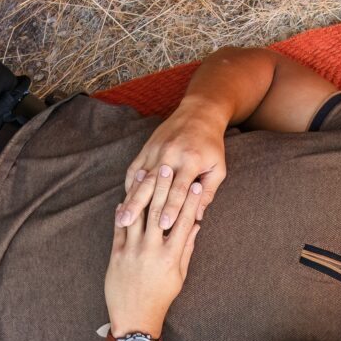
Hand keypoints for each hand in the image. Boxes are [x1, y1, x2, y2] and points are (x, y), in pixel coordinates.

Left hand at [104, 166, 203, 334]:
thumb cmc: (161, 297)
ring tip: (146, 173)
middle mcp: (151, 250)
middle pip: (159, 212)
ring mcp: (132, 250)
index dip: (191, 202)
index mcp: (171, 256)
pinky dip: (124, 210)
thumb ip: (186, 248)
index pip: (183, 222)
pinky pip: (120, 226)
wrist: (134, 316)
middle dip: (165, 188)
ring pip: (138, 215)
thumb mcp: (179, 275)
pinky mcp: (116, 253)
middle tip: (169, 168)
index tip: (197, 185)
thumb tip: (195, 225)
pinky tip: (127, 195)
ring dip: (142, 193)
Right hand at [116, 99, 227, 230]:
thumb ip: (208, 192)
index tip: (164, 226)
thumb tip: (196, 218)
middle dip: (140, 206)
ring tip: (122, 218)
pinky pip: (135, 169)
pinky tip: (125, 201)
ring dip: (130, 199)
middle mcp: (170, 155)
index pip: (179, 189)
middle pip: (153, 185)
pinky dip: (129, 185)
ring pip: (140, 179)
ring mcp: (156, 151)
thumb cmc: (211, 146)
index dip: (171, 208)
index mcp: (190, 161)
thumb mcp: (218, 168)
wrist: (198, 114)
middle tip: (128, 224)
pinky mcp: (146, 148)